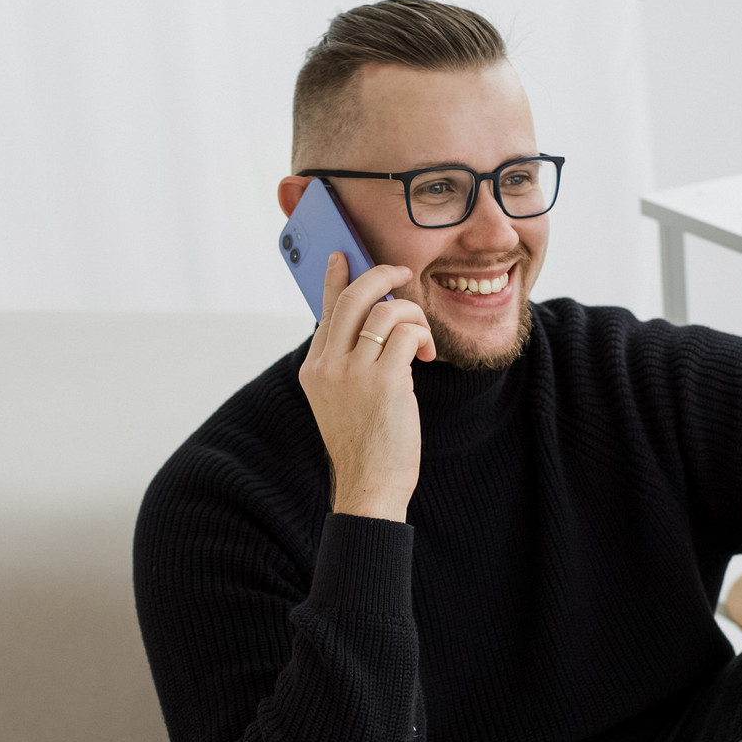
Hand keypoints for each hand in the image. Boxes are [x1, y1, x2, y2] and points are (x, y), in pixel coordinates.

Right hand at [298, 252, 436, 522]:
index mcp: (313, 368)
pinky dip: (423, 336)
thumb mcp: (341, 400)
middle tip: (403, 274)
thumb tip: (374, 322)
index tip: (345, 256)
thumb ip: (347, 363)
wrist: (369, 485)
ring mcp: (353, 371)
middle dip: (382, 275)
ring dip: (414, 316)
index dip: (337, 278)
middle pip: (353, 297)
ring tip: (423, 340)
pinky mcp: (384, 379)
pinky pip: (408, 333)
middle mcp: (327, 365)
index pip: (325, 309)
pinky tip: (428, 355)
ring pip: (387, 311)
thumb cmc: (363, 445)